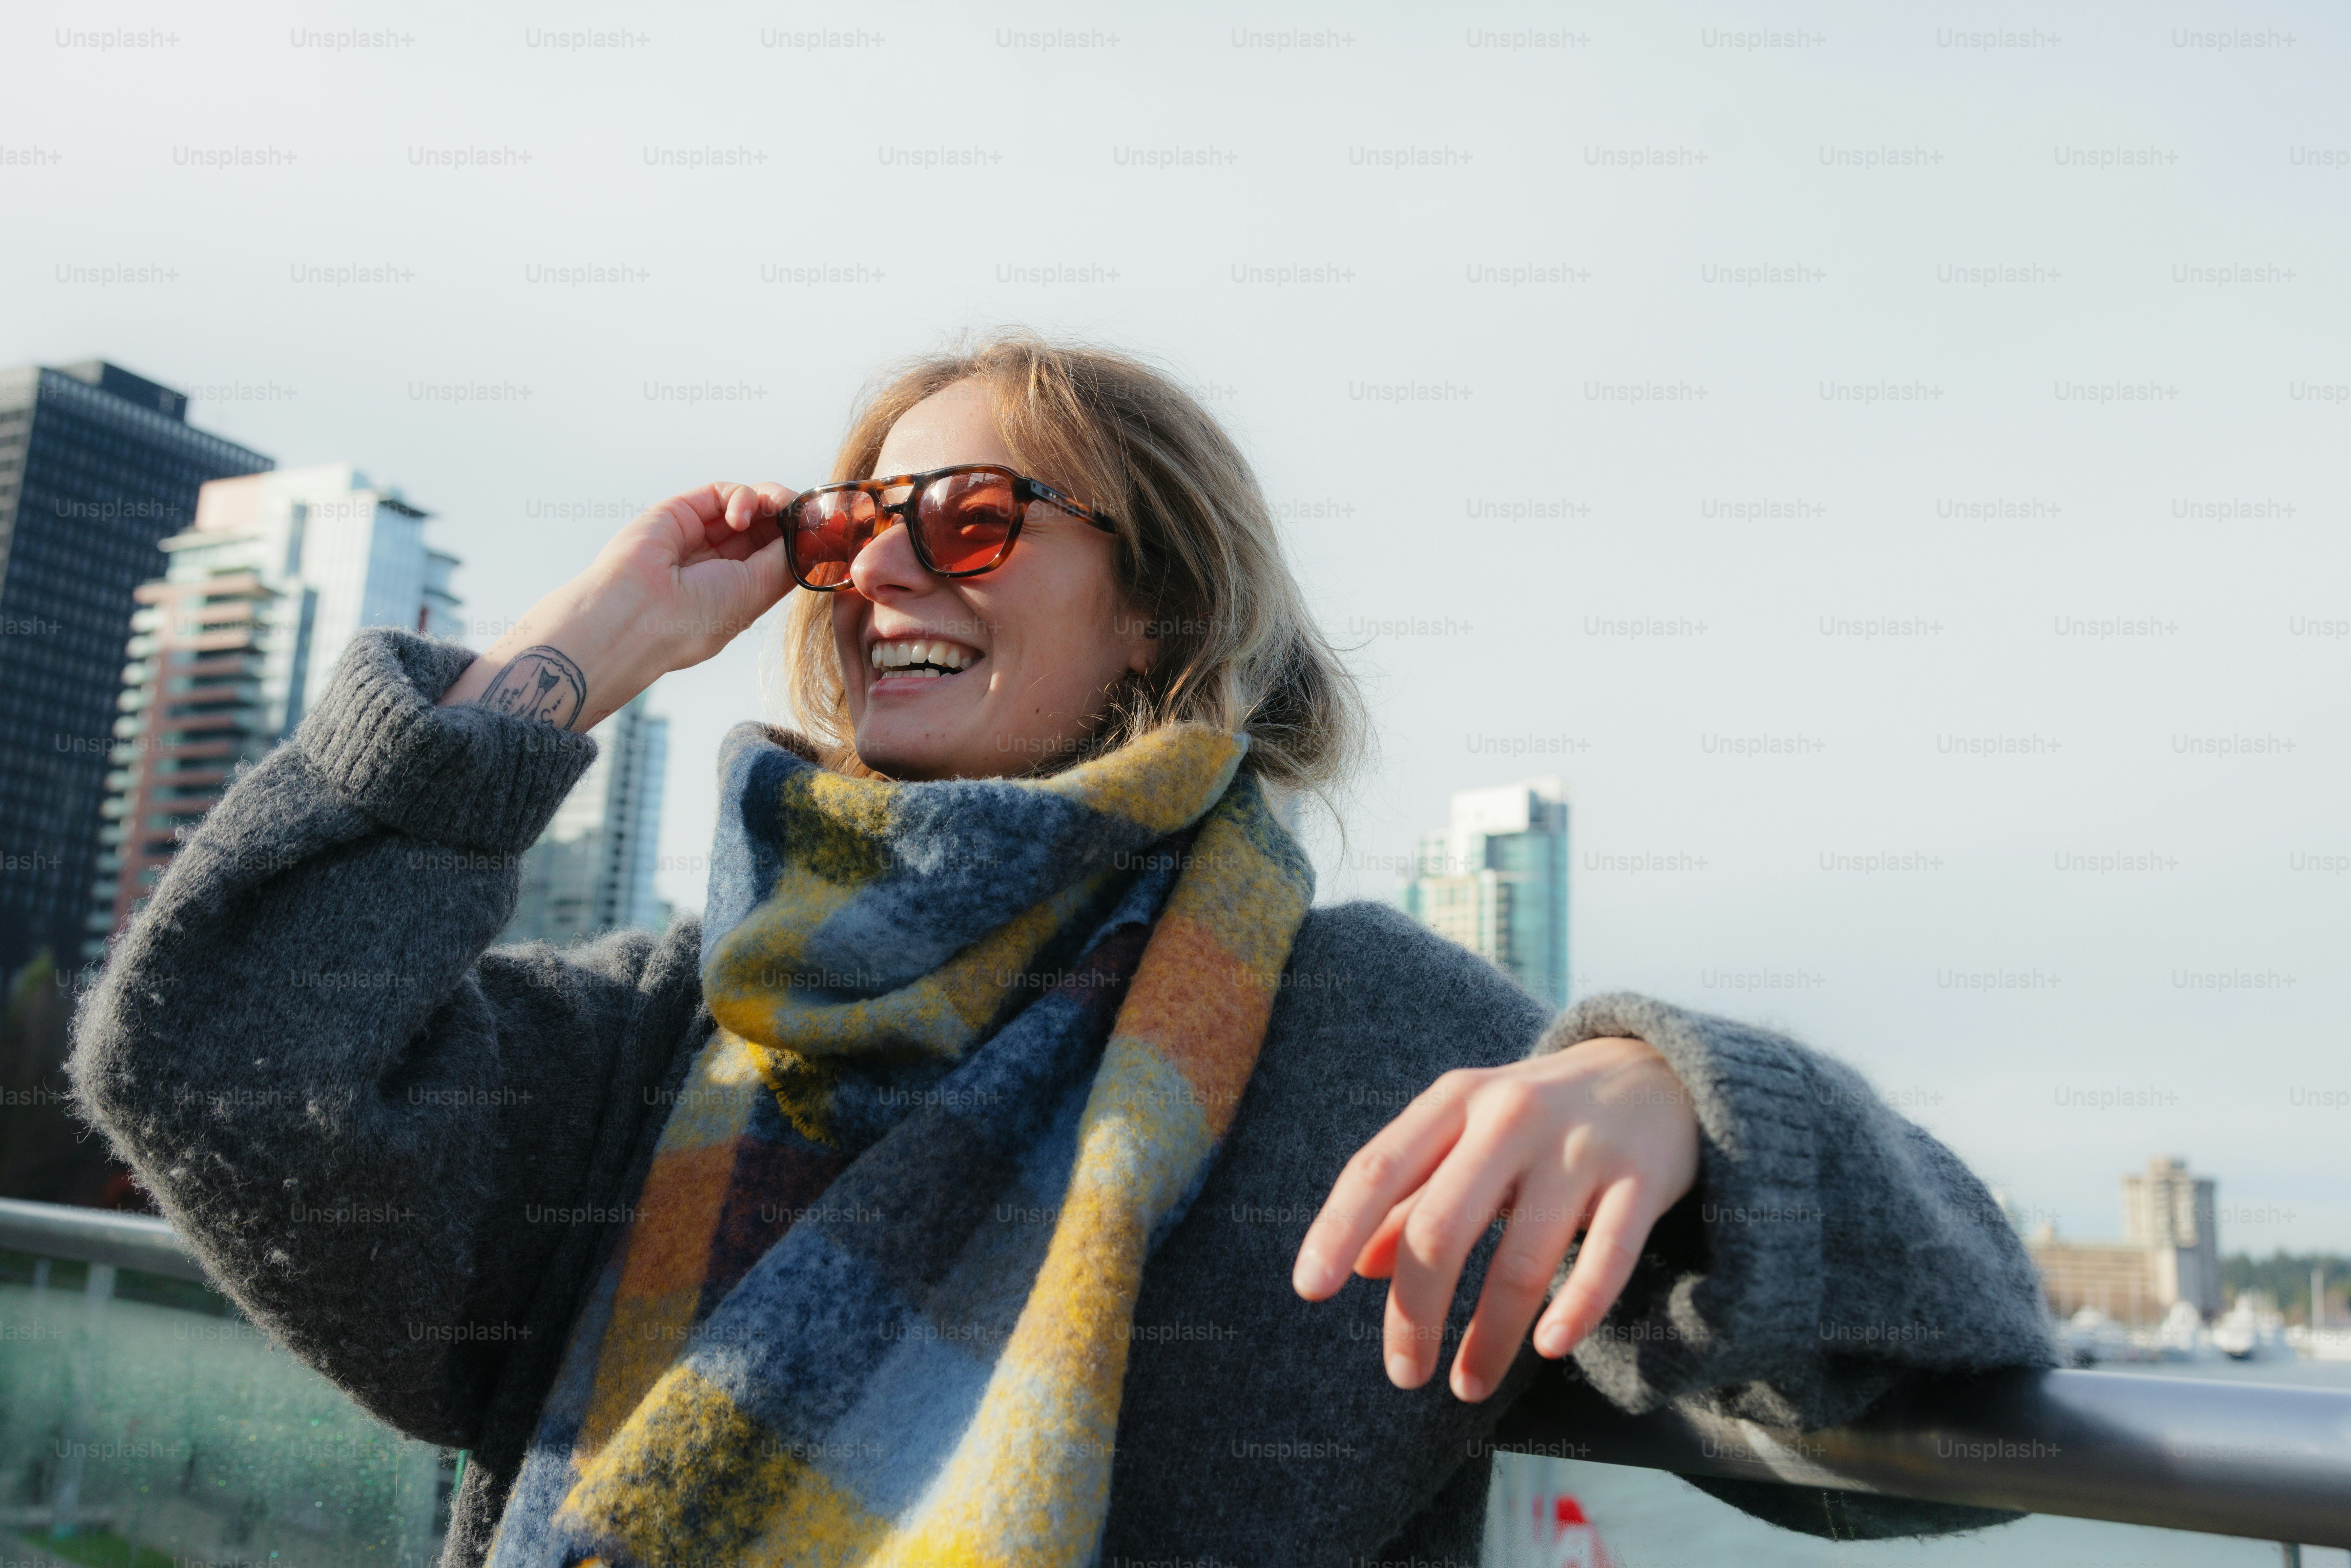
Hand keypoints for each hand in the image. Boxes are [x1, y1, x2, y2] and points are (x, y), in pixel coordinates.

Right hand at [437, 482, 796, 730]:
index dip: (804, 541)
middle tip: (813, 512)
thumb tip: (808, 537)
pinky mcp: (683, 511)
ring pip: (752, 506)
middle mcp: (720, 563)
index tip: (829, 531)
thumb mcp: (754, 594)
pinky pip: (724, 493)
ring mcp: (701, 536)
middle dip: (794, 518)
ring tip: (778, 508)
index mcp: (738, 591)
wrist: (633, 615)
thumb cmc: (692, 620)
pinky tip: (743, 513)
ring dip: (773, 502)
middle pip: (770, 527)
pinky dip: (744, 496)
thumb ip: (783, 563)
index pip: (780, 556)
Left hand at [1291, 1036, 1700, 1401]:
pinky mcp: (1642, 1179)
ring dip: (1489, 1338)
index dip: (1338, 1229)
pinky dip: (1577, 1309)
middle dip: (1414, 1313)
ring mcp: (1580, 1147)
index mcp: (1456, 1101)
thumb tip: (1355, 1265)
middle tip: (1404, 1374)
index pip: (1379, 1168)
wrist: (1656, 1073)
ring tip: (1467, 1385)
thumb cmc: (1536, 1119)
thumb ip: (1410, 1195)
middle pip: (1441, 1228)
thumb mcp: (1464, 1136)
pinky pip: (1608, 1258)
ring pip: (1520, 1260)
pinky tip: (1551, 1349)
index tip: (1309, 1290)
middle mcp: (1511, 1116)